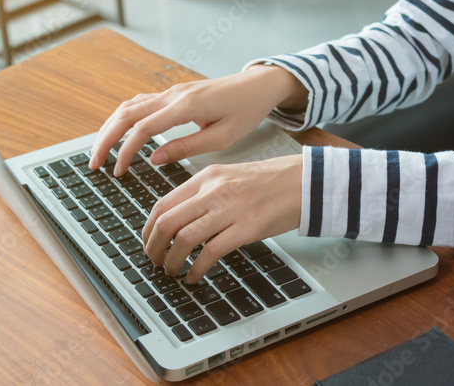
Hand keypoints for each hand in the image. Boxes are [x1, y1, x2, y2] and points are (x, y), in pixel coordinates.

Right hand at [89, 65, 305, 175]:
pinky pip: (141, 102)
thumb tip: (154, 159)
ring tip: (100, 152)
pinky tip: (118, 132)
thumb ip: (187, 147)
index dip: (125, 150)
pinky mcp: (174, 93)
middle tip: (93, 164)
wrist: (259, 85)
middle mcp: (174, 95)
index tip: (117, 171)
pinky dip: (124, 117)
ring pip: (129, 105)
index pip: (143, 128)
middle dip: (105, 139)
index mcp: (186, 106)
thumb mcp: (223, 137)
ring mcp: (172, 91)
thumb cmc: (247, 111)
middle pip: (126, 114)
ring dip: (110, 127)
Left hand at [140, 155, 302, 283]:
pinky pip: (211, 252)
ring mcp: (230, 209)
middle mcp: (214, 191)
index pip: (162, 204)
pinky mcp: (247, 228)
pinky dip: (196, 268)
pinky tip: (194, 276)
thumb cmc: (271, 181)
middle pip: (166, 222)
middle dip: (153, 247)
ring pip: (184, 238)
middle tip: (154, 261)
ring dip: (171, 260)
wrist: (305, 181)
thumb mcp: (230, 176)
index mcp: (207, 177)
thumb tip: (180, 217)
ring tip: (171, 270)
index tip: (147, 242)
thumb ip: (205, 193)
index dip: (148, 229)